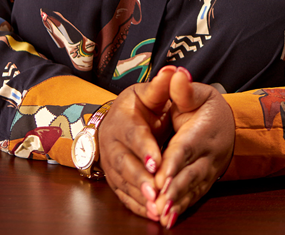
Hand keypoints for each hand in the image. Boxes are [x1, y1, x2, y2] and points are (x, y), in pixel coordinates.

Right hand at [98, 65, 176, 220]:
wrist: (119, 121)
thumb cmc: (139, 106)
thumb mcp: (150, 93)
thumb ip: (162, 86)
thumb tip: (173, 70)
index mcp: (122, 118)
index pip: (133, 134)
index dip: (144, 147)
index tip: (157, 160)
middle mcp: (112, 142)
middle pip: (123, 162)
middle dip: (139, 178)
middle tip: (155, 192)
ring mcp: (111, 163)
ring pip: (122, 182)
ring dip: (138, 196)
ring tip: (155, 208)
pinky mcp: (114, 179)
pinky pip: (123, 195)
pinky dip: (136, 205)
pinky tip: (150, 213)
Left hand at [152, 68, 235, 227]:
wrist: (229, 125)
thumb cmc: (206, 107)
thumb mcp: (197, 93)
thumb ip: (183, 89)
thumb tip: (176, 73)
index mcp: (203, 129)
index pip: (186, 146)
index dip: (174, 161)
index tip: (161, 175)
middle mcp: (208, 153)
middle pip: (189, 172)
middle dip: (174, 189)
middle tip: (158, 202)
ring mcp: (208, 170)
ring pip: (191, 189)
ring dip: (176, 203)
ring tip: (161, 215)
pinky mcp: (205, 182)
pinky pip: (193, 198)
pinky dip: (181, 209)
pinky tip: (168, 221)